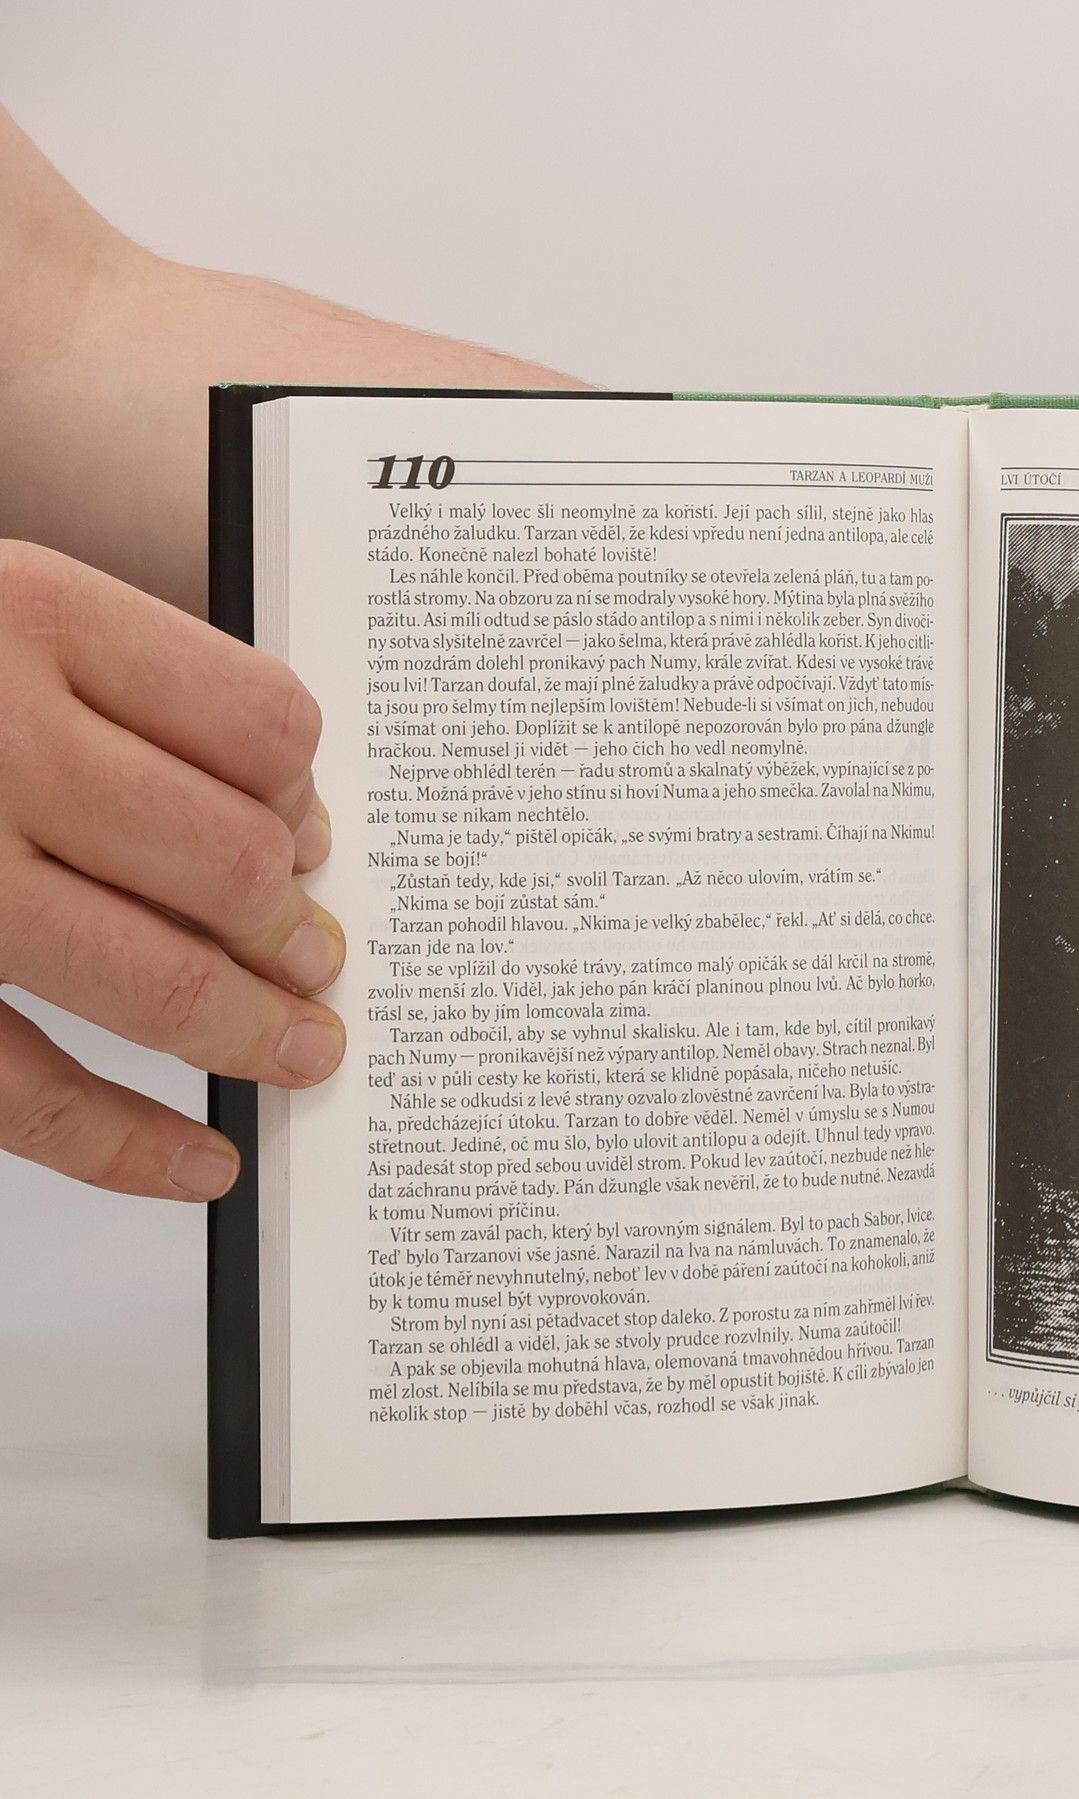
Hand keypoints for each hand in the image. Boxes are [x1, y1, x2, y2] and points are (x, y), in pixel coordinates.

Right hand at [0, 543, 343, 1198]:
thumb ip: (128, 689)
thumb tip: (289, 825)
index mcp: (32, 618)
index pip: (261, 725)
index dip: (304, 799)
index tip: (309, 841)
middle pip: (231, 861)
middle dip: (293, 930)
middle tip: (311, 958)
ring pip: (157, 980)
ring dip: (251, 1031)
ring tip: (295, 1048)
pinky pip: (29, 1091)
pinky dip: (126, 1145)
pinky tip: (193, 1161)